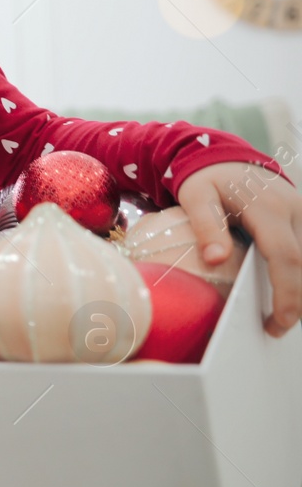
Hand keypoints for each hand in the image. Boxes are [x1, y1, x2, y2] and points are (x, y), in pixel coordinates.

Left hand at [175, 161, 301, 335]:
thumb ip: (206, 226)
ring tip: (282, 315)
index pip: (286, 256)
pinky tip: (291, 295)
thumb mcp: (195, 196)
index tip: (278, 321)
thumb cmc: (207, 180)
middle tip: (275, 327)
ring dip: (301, 288)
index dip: (286, 291)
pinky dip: (300, 273)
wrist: (226, 158)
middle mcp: (295, 210)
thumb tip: (215, 259)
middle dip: (297, 300)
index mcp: (268, 207)